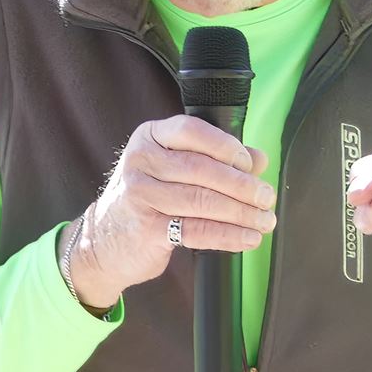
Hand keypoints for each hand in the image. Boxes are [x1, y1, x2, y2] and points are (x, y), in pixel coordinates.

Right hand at [65, 115, 276, 311]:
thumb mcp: (173, 170)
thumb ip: (216, 159)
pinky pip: (197, 230)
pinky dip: (228, 236)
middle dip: (242, 185)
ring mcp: (140, 195)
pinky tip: (248, 238)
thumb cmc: (148, 199)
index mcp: (150, 137)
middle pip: (201, 170)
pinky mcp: (147, 229)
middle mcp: (141, 162)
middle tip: (266, 197)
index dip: (226, 147)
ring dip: (241, 213)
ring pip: (201, 201)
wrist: (104, 240)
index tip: (251, 165)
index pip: (191, 131)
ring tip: (265, 220)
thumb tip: (259, 159)